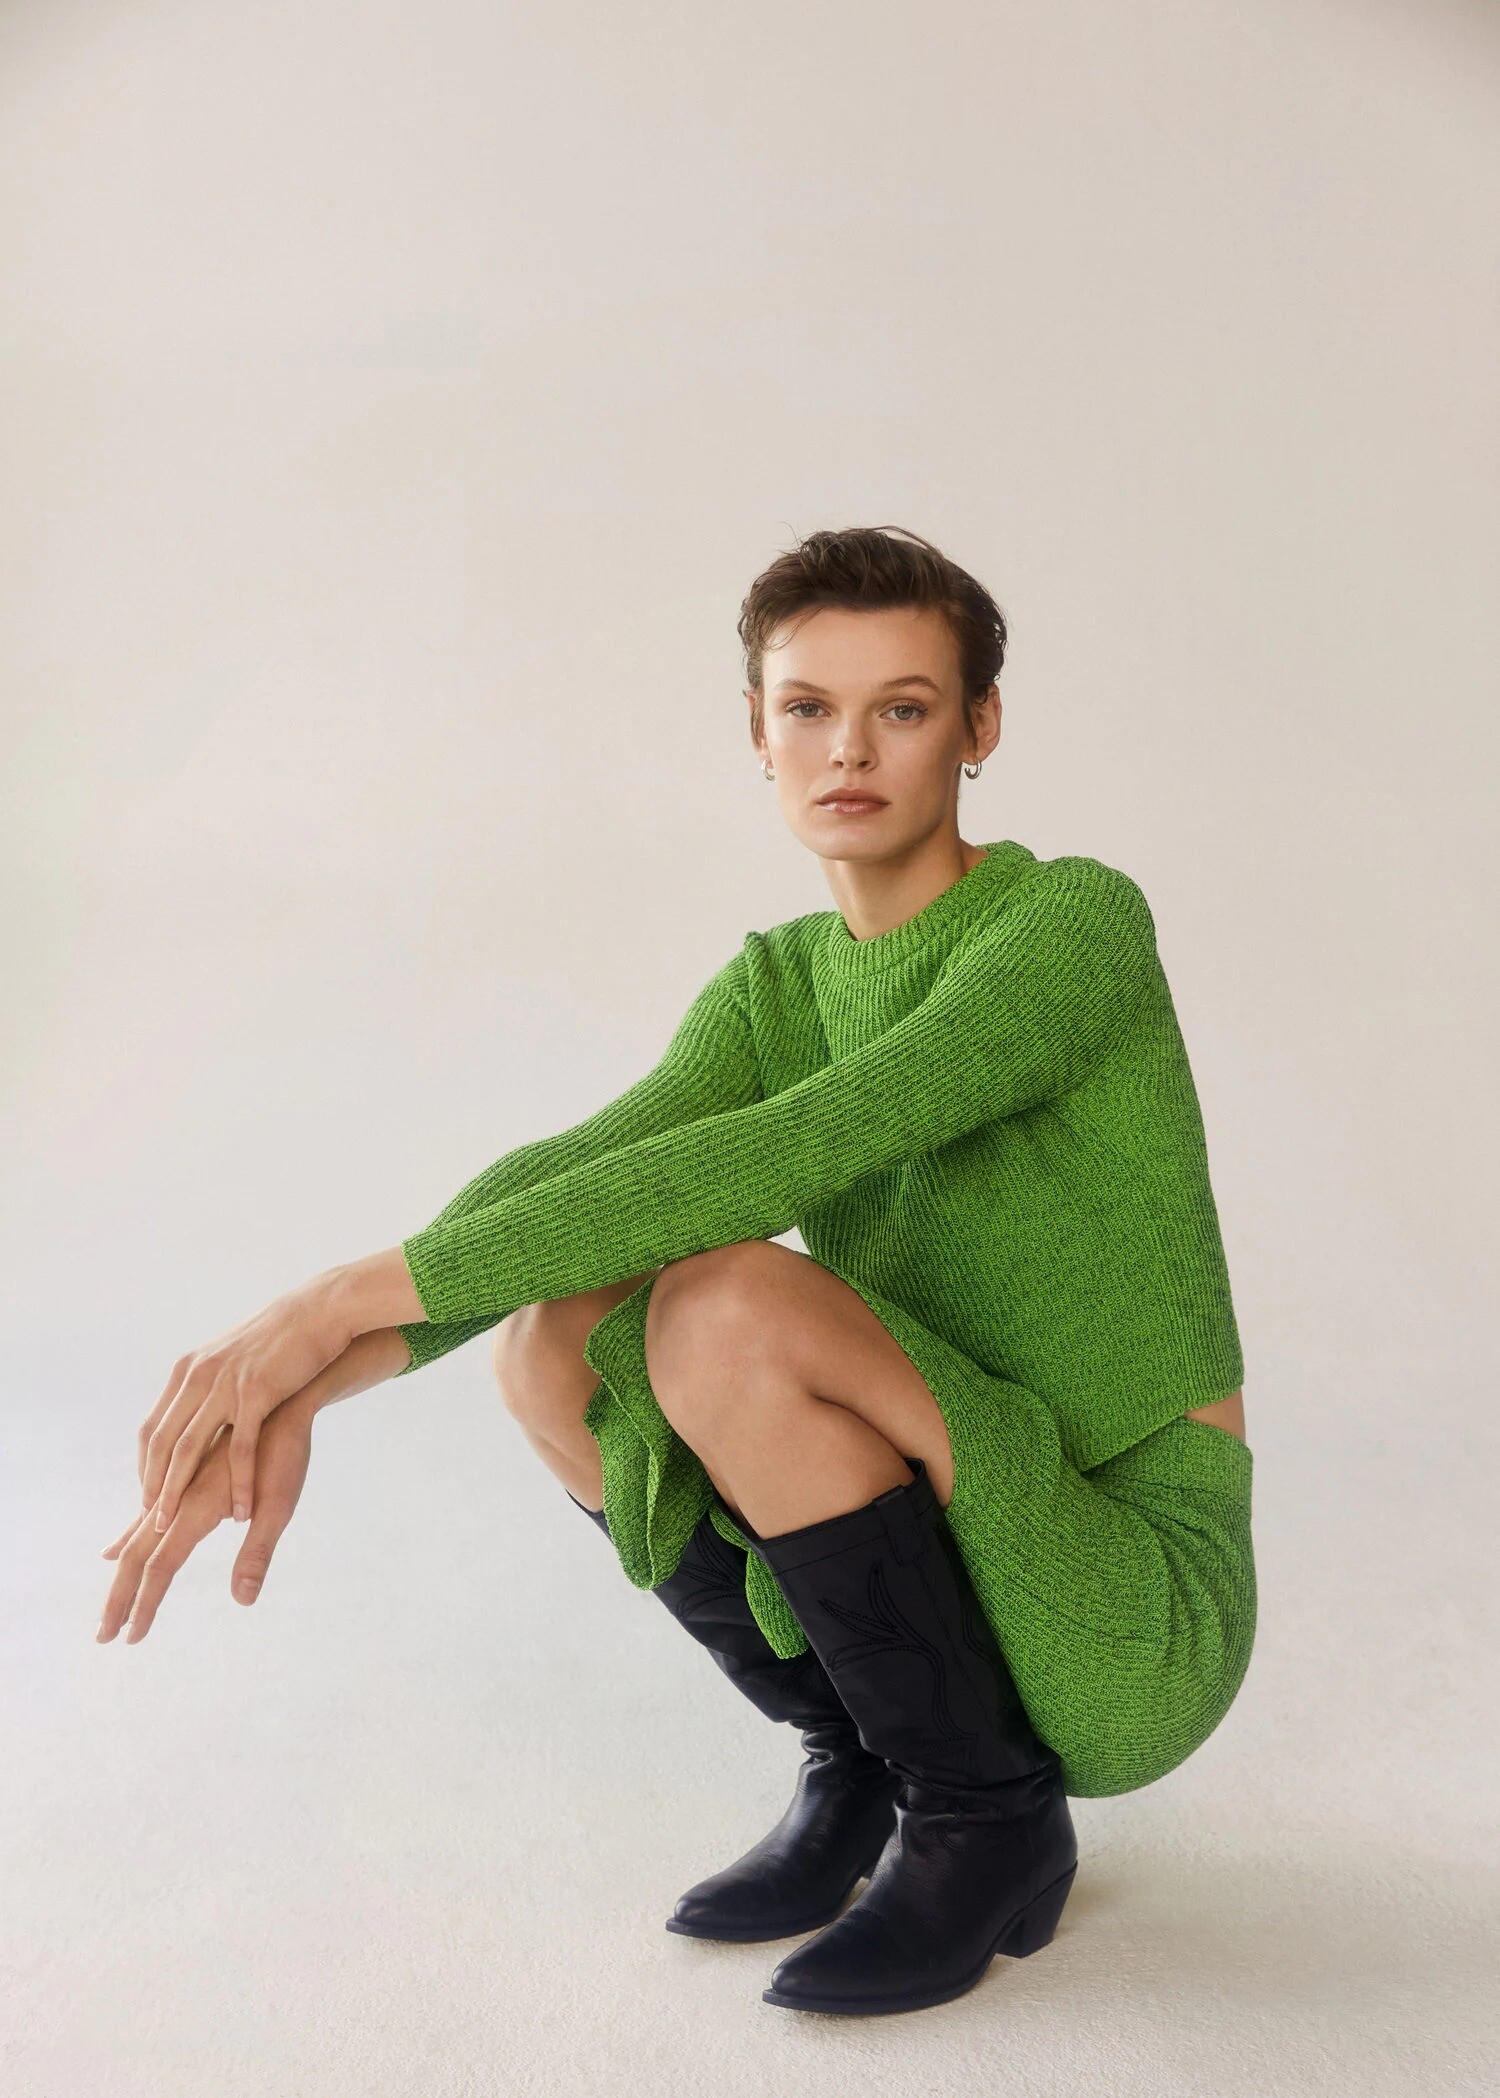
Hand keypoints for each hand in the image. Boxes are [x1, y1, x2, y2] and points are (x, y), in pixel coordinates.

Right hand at [99, 1396, 316, 1643]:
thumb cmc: (286, 1453)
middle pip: (137, 1555)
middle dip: (120, 1598)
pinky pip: (145, 1514)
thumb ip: (257, 1551)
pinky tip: (117, 1547)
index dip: (144, 1604)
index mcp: (196, 1509)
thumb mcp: (280, 1504)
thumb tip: (243, 1599)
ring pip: (137, 1535)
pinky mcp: (182, 1475)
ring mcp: (176, 1484)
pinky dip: (128, 1538)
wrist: (279, 1395)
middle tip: (103, 1637)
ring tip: (111, 1604)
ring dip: (122, 1573)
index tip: (131, 1638)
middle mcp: (177, 1497)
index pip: (160, 1567)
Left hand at [137, 1274, 351, 1534]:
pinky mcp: (257, 1392)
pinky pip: (241, 1447)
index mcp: (189, 1370)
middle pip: (163, 1441)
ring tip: (173, 1525)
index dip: (147, 1466)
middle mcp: (199, 1376)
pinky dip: (238, 1483)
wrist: (320, 1312)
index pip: (153, 1427)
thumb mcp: (232, 1358)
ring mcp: (226, 1384)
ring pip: (189, 1447)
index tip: (150, 1497)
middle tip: (153, 1522)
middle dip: (154, 1485)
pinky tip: (241, 1511)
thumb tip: (200, 1413)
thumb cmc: (282, 1340)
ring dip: (176, 1490)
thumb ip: (210, 1385)